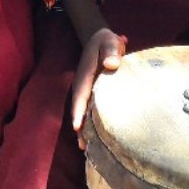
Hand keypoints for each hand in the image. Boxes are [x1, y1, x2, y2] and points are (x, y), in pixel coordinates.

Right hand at [71, 28, 126, 146]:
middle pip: (78, 108)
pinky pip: (89, 109)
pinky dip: (89, 123)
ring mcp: (85, 89)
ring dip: (83, 129)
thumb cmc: (105, 41)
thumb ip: (110, 51)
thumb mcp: (108, 41)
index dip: (79, 111)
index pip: (81, 95)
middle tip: (82, 147)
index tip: (77, 126)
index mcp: (86, 74)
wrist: (99, 39)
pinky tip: (95, 137)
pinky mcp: (91, 92)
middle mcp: (82, 84)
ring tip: (86, 149)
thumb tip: (111, 65)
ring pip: (82, 111)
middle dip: (79, 127)